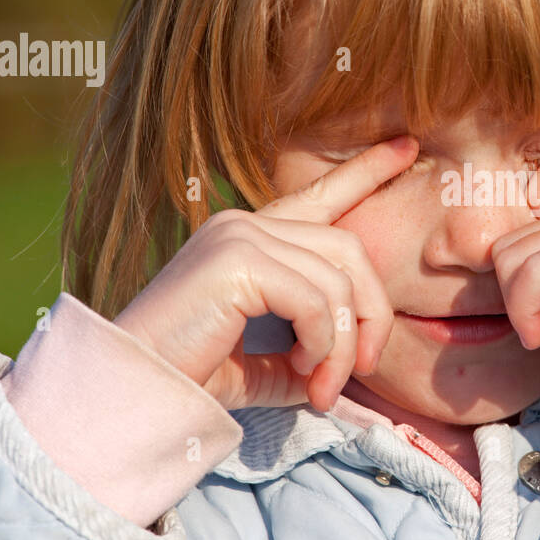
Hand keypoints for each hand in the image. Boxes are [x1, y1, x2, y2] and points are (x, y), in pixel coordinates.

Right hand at [112, 136, 419, 411]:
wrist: (133, 393)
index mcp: (250, 239)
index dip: (365, 171)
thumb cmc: (192, 379)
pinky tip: (304, 371)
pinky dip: (324, 343)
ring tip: (323, 387)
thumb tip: (350, 365)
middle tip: (360, 372)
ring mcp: (238, 235)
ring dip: (344, 345)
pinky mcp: (237, 260)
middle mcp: (244, 224)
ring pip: (339, 279)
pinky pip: (317, 300)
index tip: (406, 146)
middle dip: (371, 315)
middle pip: (350, 250)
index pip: (320, 195)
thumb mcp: (267, 363)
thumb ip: (310, 351)